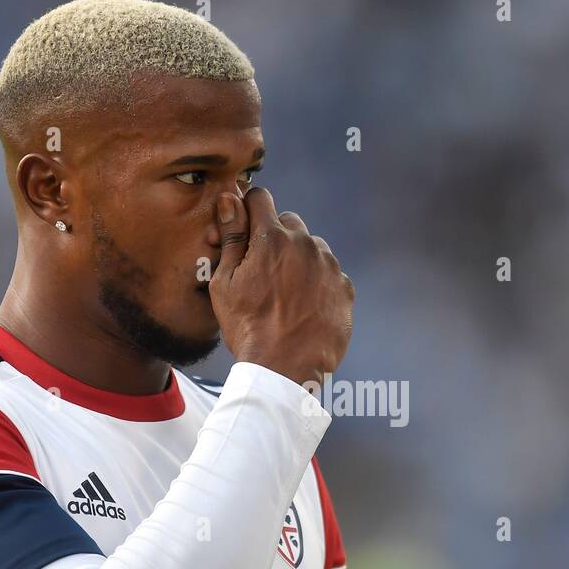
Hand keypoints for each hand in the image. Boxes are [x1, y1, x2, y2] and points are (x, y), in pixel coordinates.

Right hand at [209, 187, 353, 388]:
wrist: (286, 370)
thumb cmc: (249, 328)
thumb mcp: (225, 283)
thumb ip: (231, 237)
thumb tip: (230, 201)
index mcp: (271, 238)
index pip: (260, 198)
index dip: (248, 210)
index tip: (244, 227)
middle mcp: (305, 244)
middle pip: (288, 222)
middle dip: (274, 237)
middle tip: (262, 269)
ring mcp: (329, 266)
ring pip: (311, 247)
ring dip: (298, 260)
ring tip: (284, 293)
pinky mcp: (344, 288)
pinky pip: (329, 273)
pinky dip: (318, 282)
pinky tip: (304, 306)